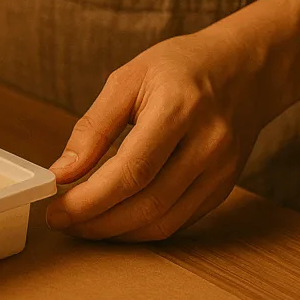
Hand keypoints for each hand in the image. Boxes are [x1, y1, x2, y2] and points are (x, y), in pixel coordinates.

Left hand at [45, 30, 265, 240]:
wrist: (244, 70)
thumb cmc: (180, 67)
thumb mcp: (128, 78)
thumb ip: (93, 127)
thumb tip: (62, 171)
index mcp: (179, 109)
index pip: (130, 171)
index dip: (89, 199)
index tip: (56, 209)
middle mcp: (207, 144)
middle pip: (147, 203)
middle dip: (97, 221)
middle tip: (61, 220)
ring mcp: (221, 171)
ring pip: (163, 222)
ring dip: (116, 232)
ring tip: (82, 224)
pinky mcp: (224, 188)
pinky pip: (178, 222)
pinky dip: (141, 228)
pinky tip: (114, 219)